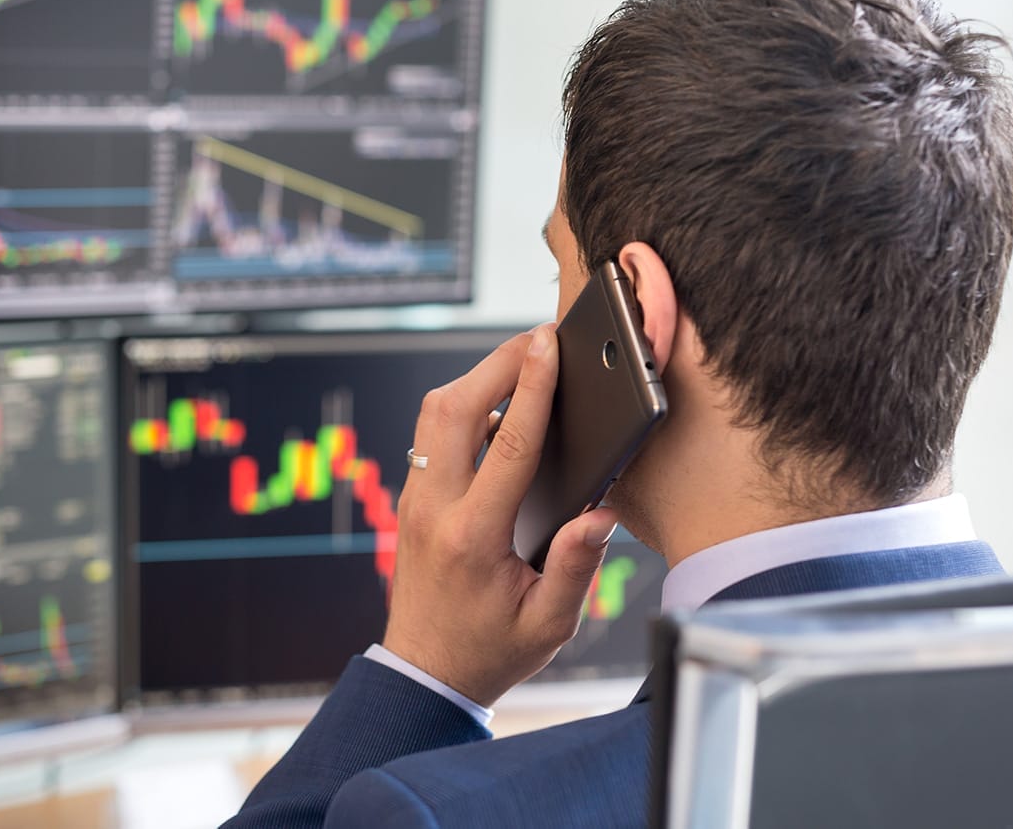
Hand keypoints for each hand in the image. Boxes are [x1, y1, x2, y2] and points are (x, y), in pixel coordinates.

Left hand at [383, 325, 619, 706]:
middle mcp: (435, 509)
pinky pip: (431, 435)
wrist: (425, 673)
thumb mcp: (549, 624)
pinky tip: (499, 408)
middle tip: (539, 338)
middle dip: (496, 363)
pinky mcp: (411, 499)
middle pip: (454, 408)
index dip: (533, 387)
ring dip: (475, 380)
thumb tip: (602, 513)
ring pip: (434, 415)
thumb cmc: (492, 650)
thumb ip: (576, 567)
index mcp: (474, 537)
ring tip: (522, 362)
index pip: (509, 444)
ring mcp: (414, 500)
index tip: (549, 343)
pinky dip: (463, 407)